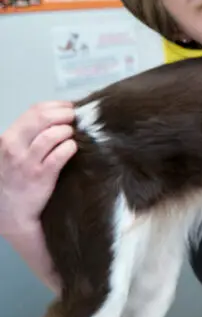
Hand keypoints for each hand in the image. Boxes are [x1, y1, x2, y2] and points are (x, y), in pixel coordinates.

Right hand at [0, 101, 76, 237]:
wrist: (11, 211)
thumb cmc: (16, 178)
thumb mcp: (13, 151)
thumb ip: (30, 134)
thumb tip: (58, 115)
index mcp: (8, 138)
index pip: (34, 110)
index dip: (57, 106)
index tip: (69, 107)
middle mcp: (14, 147)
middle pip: (44, 117)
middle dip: (65, 114)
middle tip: (76, 118)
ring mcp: (27, 162)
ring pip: (53, 134)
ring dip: (68, 131)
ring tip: (73, 135)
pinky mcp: (41, 176)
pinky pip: (61, 154)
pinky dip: (70, 147)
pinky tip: (73, 148)